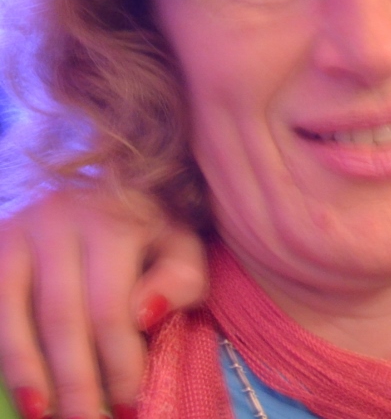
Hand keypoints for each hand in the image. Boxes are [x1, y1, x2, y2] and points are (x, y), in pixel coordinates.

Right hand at [0, 188, 206, 418]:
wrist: (100, 187)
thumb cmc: (148, 230)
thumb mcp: (180, 245)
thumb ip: (181, 278)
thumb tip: (146, 315)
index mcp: (115, 220)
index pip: (112, 308)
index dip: (119, 364)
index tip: (128, 406)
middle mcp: (60, 219)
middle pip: (62, 319)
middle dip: (75, 382)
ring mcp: (18, 231)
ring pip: (15, 318)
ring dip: (29, 375)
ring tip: (43, 416)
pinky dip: (3, 351)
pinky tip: (20, 386)